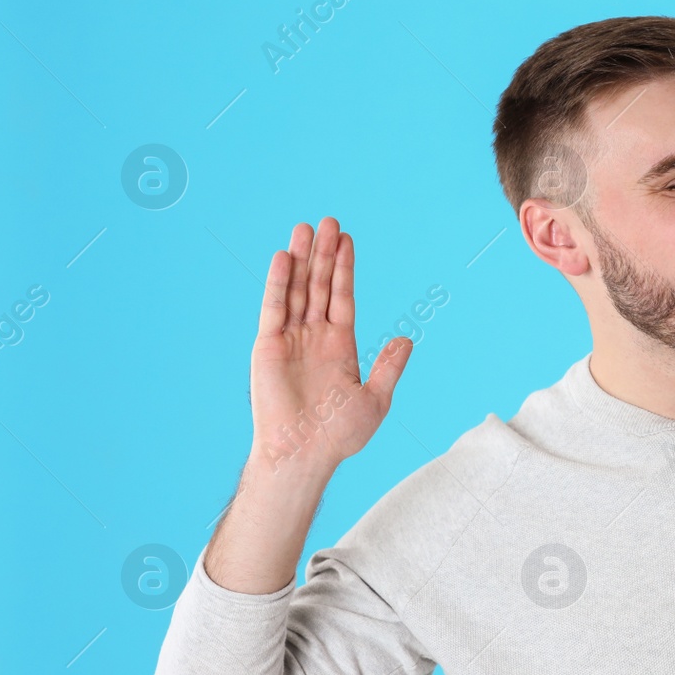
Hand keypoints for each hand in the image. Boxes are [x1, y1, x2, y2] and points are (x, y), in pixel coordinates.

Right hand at [249, 217, 410, 476]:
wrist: (305, 454)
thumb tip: (406, 341)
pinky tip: (286, 257)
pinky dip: (280, 283)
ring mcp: (290, 339)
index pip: (342, 296)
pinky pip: (274, 308)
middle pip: (320, 285)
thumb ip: (389, 367)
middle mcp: (313, 337)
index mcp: (339, 345)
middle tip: (329, 220)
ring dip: (302, 260)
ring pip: (297, 290)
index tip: (347, 239)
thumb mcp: (375, 399)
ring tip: (306, 228)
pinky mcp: (268, 346)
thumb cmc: (339, 435)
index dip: (345, 268)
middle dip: (325, 254)